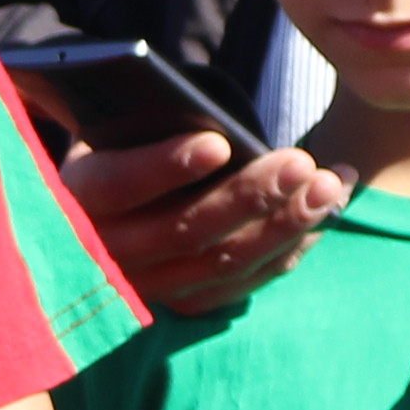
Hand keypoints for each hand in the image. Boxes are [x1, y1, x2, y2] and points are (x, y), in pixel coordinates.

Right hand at [65, 130, 343, 316]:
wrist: (107, 206)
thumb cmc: (123, 145)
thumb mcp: (117, 130)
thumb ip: (143, 122)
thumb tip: (192, 107)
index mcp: (78, 195)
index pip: (119, 184)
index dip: (167, 166)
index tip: (220, 144)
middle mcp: (106, 251)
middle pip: (184, 229)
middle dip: (250, 195)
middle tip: (302, 163)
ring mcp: (148, 284)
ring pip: (223, 261)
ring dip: (285, 223)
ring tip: (331, 183)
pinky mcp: (185, 302)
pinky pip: (245, 281)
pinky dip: (289, 248)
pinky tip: (326, 211)